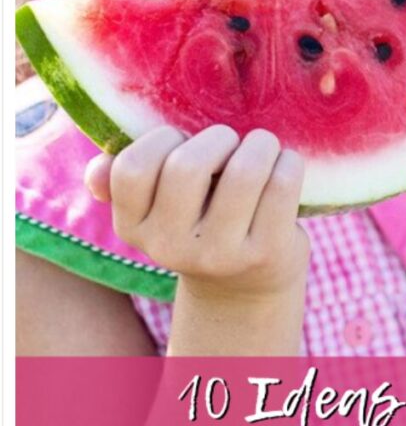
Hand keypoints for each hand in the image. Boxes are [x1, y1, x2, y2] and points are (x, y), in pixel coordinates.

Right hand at [85, 125, 309, 300]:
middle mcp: (171, 247)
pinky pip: (281, 186)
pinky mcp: (266, 253)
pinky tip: (286, 165)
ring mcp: (220, 254)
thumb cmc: (201, 224)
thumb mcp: (159, 210)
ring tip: (264, 147)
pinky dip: (289, 163)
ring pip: (244, 172)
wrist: (246, 288)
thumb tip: (97, 170)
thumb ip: (126, 184)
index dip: (162, 139)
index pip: (132, 168)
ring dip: (260, 145)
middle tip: (232, 142)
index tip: (184, 140)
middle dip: (217, 138)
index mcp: (133, 227)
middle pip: (187, 166)